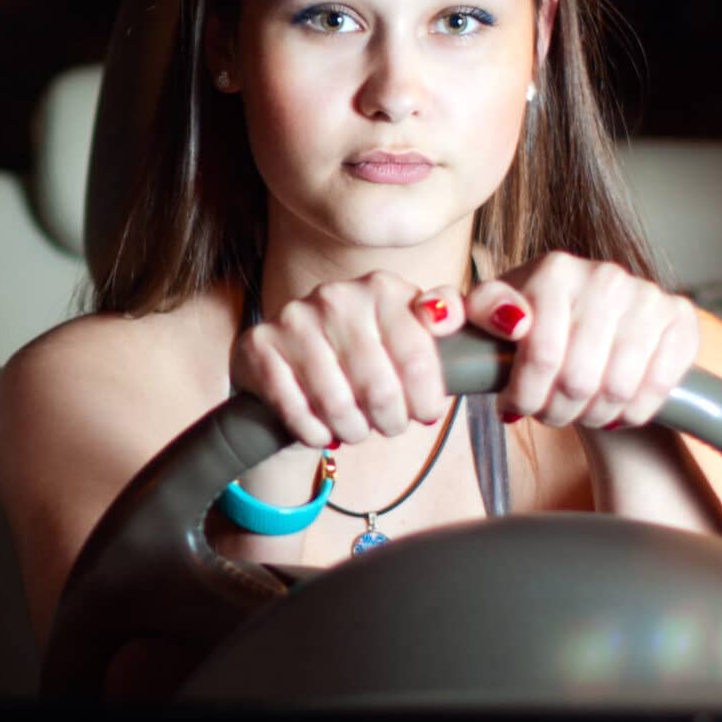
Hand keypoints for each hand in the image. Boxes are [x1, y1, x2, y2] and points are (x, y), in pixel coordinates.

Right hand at [233, 271, 470, 449]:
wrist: (292, 363)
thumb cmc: (362, 356)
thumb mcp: (409, 332)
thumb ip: (446, 317)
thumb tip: (463, 316)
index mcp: (381, 288)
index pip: (420, 359)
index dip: (426, 399)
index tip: (424, 413)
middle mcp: (336, 296)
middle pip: (380, 388)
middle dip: (390, 420)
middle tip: (389, 425)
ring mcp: (293, 319)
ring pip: (338, 405)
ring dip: (353, 430)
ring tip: (356, 429)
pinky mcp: (259, 346)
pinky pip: (296, 411)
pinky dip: (314, 433)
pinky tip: (322, 431)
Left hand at [464, 253, 700, 428]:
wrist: (591, 331)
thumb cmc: (528, 328)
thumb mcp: (484, 318)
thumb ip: (456, 310)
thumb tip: (460, 315)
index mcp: (554, 269)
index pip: (540, 355)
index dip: (525, 395)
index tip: (513, 407)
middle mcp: (605, 275)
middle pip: (579, 378)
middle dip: (556, 410)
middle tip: (547, 415)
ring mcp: (648, 294)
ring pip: (618, 388)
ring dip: (592, 415)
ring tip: (577, 413)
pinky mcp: (681, 318)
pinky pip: (658, 386)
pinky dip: (633, 412)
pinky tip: (615, 411)